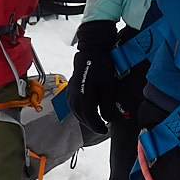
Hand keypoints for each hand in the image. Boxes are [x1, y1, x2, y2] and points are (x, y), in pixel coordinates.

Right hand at [68, 19, 122, 136]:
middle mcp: (74, 94)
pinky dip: (80, 111)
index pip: (89, 117)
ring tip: (95, 122)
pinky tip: (86, 112)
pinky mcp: (71, 87)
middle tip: (102, 128)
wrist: (91, 49)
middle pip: (81, 116)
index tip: (105, 130)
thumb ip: (107, 103)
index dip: (97, 126)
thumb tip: (108, 119)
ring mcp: (70, 91)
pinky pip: (73, 105)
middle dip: (92, 124)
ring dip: (85, 119)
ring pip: (76, 111)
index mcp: (83, 94)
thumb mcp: (108, 84)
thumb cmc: (101, 64)